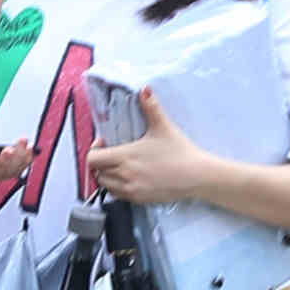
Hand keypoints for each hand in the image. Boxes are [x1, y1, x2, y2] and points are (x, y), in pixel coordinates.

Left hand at [85, 84, 222, 208]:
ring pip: (105, 185)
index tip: (104, 143)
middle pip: (96, 172)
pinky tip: (129, 178)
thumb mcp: (163, 127)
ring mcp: (131, 190)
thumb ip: (151, 107)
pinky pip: (117, 195)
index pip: (92, 159)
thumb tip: (145, 89)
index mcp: (125, 157)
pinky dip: (117, 187)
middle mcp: (124, 175)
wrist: (198, 176)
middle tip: (111, 154)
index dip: (94, 150)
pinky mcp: (139, 199)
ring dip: (107, 176)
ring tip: (119, 166)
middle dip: (100, 163)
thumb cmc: (180, 152)